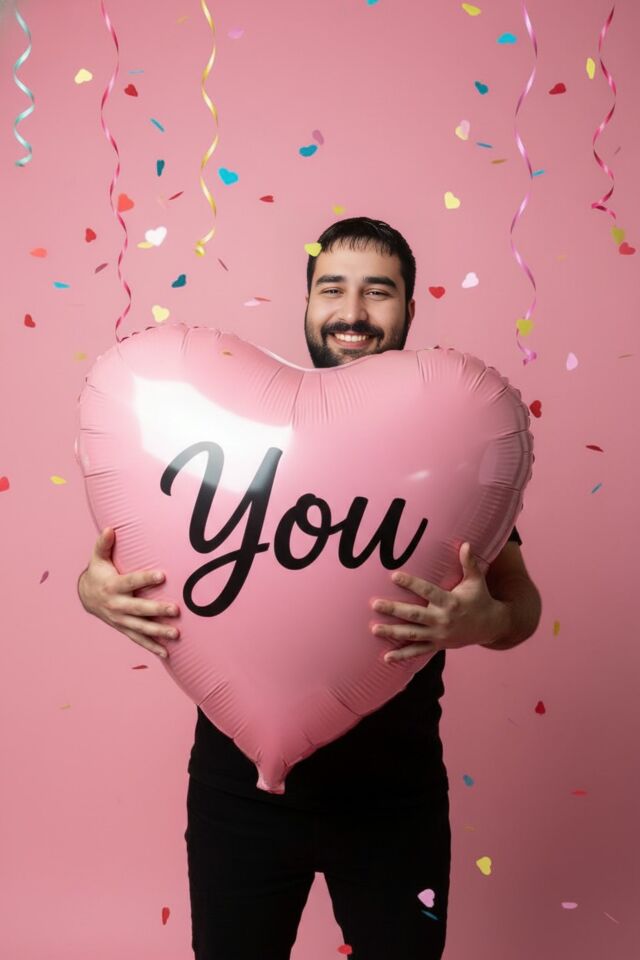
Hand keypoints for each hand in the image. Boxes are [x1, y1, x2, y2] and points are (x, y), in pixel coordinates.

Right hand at [78, 527, 180, 659]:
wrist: (86, 596)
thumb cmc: (98, 573)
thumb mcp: (98, 558)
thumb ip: (104, 544)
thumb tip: (110, 528)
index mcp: (113, 586)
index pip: (132, 582)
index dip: (146, 578)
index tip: (162, 575)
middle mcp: (117, 605)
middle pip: (139, 608)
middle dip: (157, 610)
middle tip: (176, 609)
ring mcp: (120, 619)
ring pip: (141, 627)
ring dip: (158, 632)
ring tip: (176, 634)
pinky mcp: (123, 628)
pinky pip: (138, 639)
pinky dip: (152, 647)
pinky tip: (167, 653)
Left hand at [370, 542, 502, 662]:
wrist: (491, 627)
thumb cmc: (480, 599)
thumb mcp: (476, 581)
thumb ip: (469, 563)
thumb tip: (466, 543)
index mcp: (451, 602)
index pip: (428, 591)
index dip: (411, 583)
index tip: (394, 576)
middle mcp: (443, 620)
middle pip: (415, 615)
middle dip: (394, 610)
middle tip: (375, 604)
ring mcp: (439, 635)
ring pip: (412, 634)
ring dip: (393, 632)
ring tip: (374, 629)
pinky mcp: (437, 645)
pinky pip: (418, 651)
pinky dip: (402, 655)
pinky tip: (386, 657)